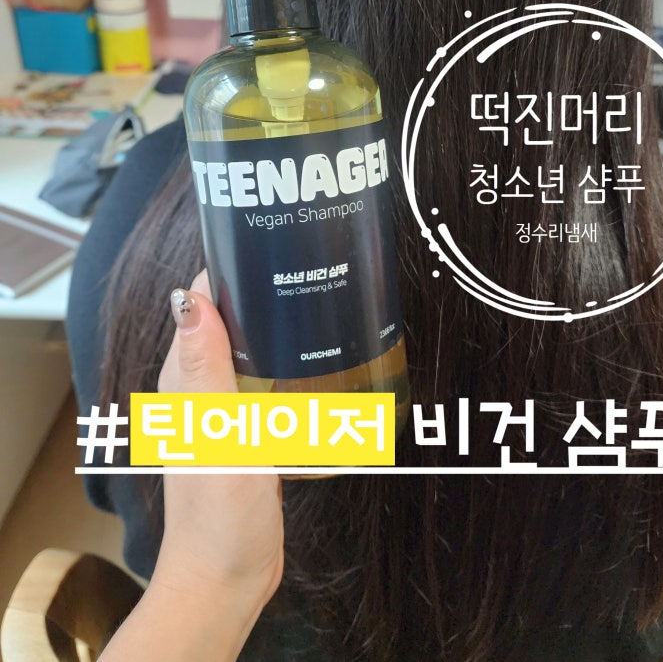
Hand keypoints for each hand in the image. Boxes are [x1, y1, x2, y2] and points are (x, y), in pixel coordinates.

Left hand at [99, 272, 283, 661]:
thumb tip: (190, 297)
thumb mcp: (217, 434)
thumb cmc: (218, 512)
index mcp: (184, 375)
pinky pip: (270, 376)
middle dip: (264, 287)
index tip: (270, 241)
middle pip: (232, 317)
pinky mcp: (251, 426)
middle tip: (311, 264)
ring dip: (280, 321)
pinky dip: (291, 357)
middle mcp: (202, 383)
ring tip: (324, 297)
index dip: (230, 265)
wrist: (232, 575)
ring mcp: (227, 404)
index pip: (202, 299)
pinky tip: (321, 354)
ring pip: (255, 345)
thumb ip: (205, 367)